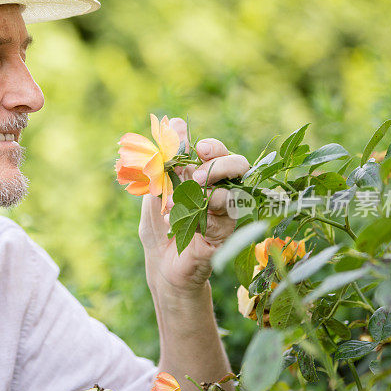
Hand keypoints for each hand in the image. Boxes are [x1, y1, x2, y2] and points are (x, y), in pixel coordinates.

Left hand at [138, 118, 249, 298]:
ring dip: (213, 187)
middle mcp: (218, 191)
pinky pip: (228, 216)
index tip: (197, 147)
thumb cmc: (159, 229)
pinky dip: (211, 210)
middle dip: (221, 162)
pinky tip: (189, 214)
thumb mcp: (153, 192)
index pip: (215, 152)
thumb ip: (162, 162)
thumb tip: (173, 123)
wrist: (162, 268)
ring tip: (188, 193)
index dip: (211, 146)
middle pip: (237, 165)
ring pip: (237, 189)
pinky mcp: (226, 233)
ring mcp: (224, 213)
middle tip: (198, 173)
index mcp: (200, 177)